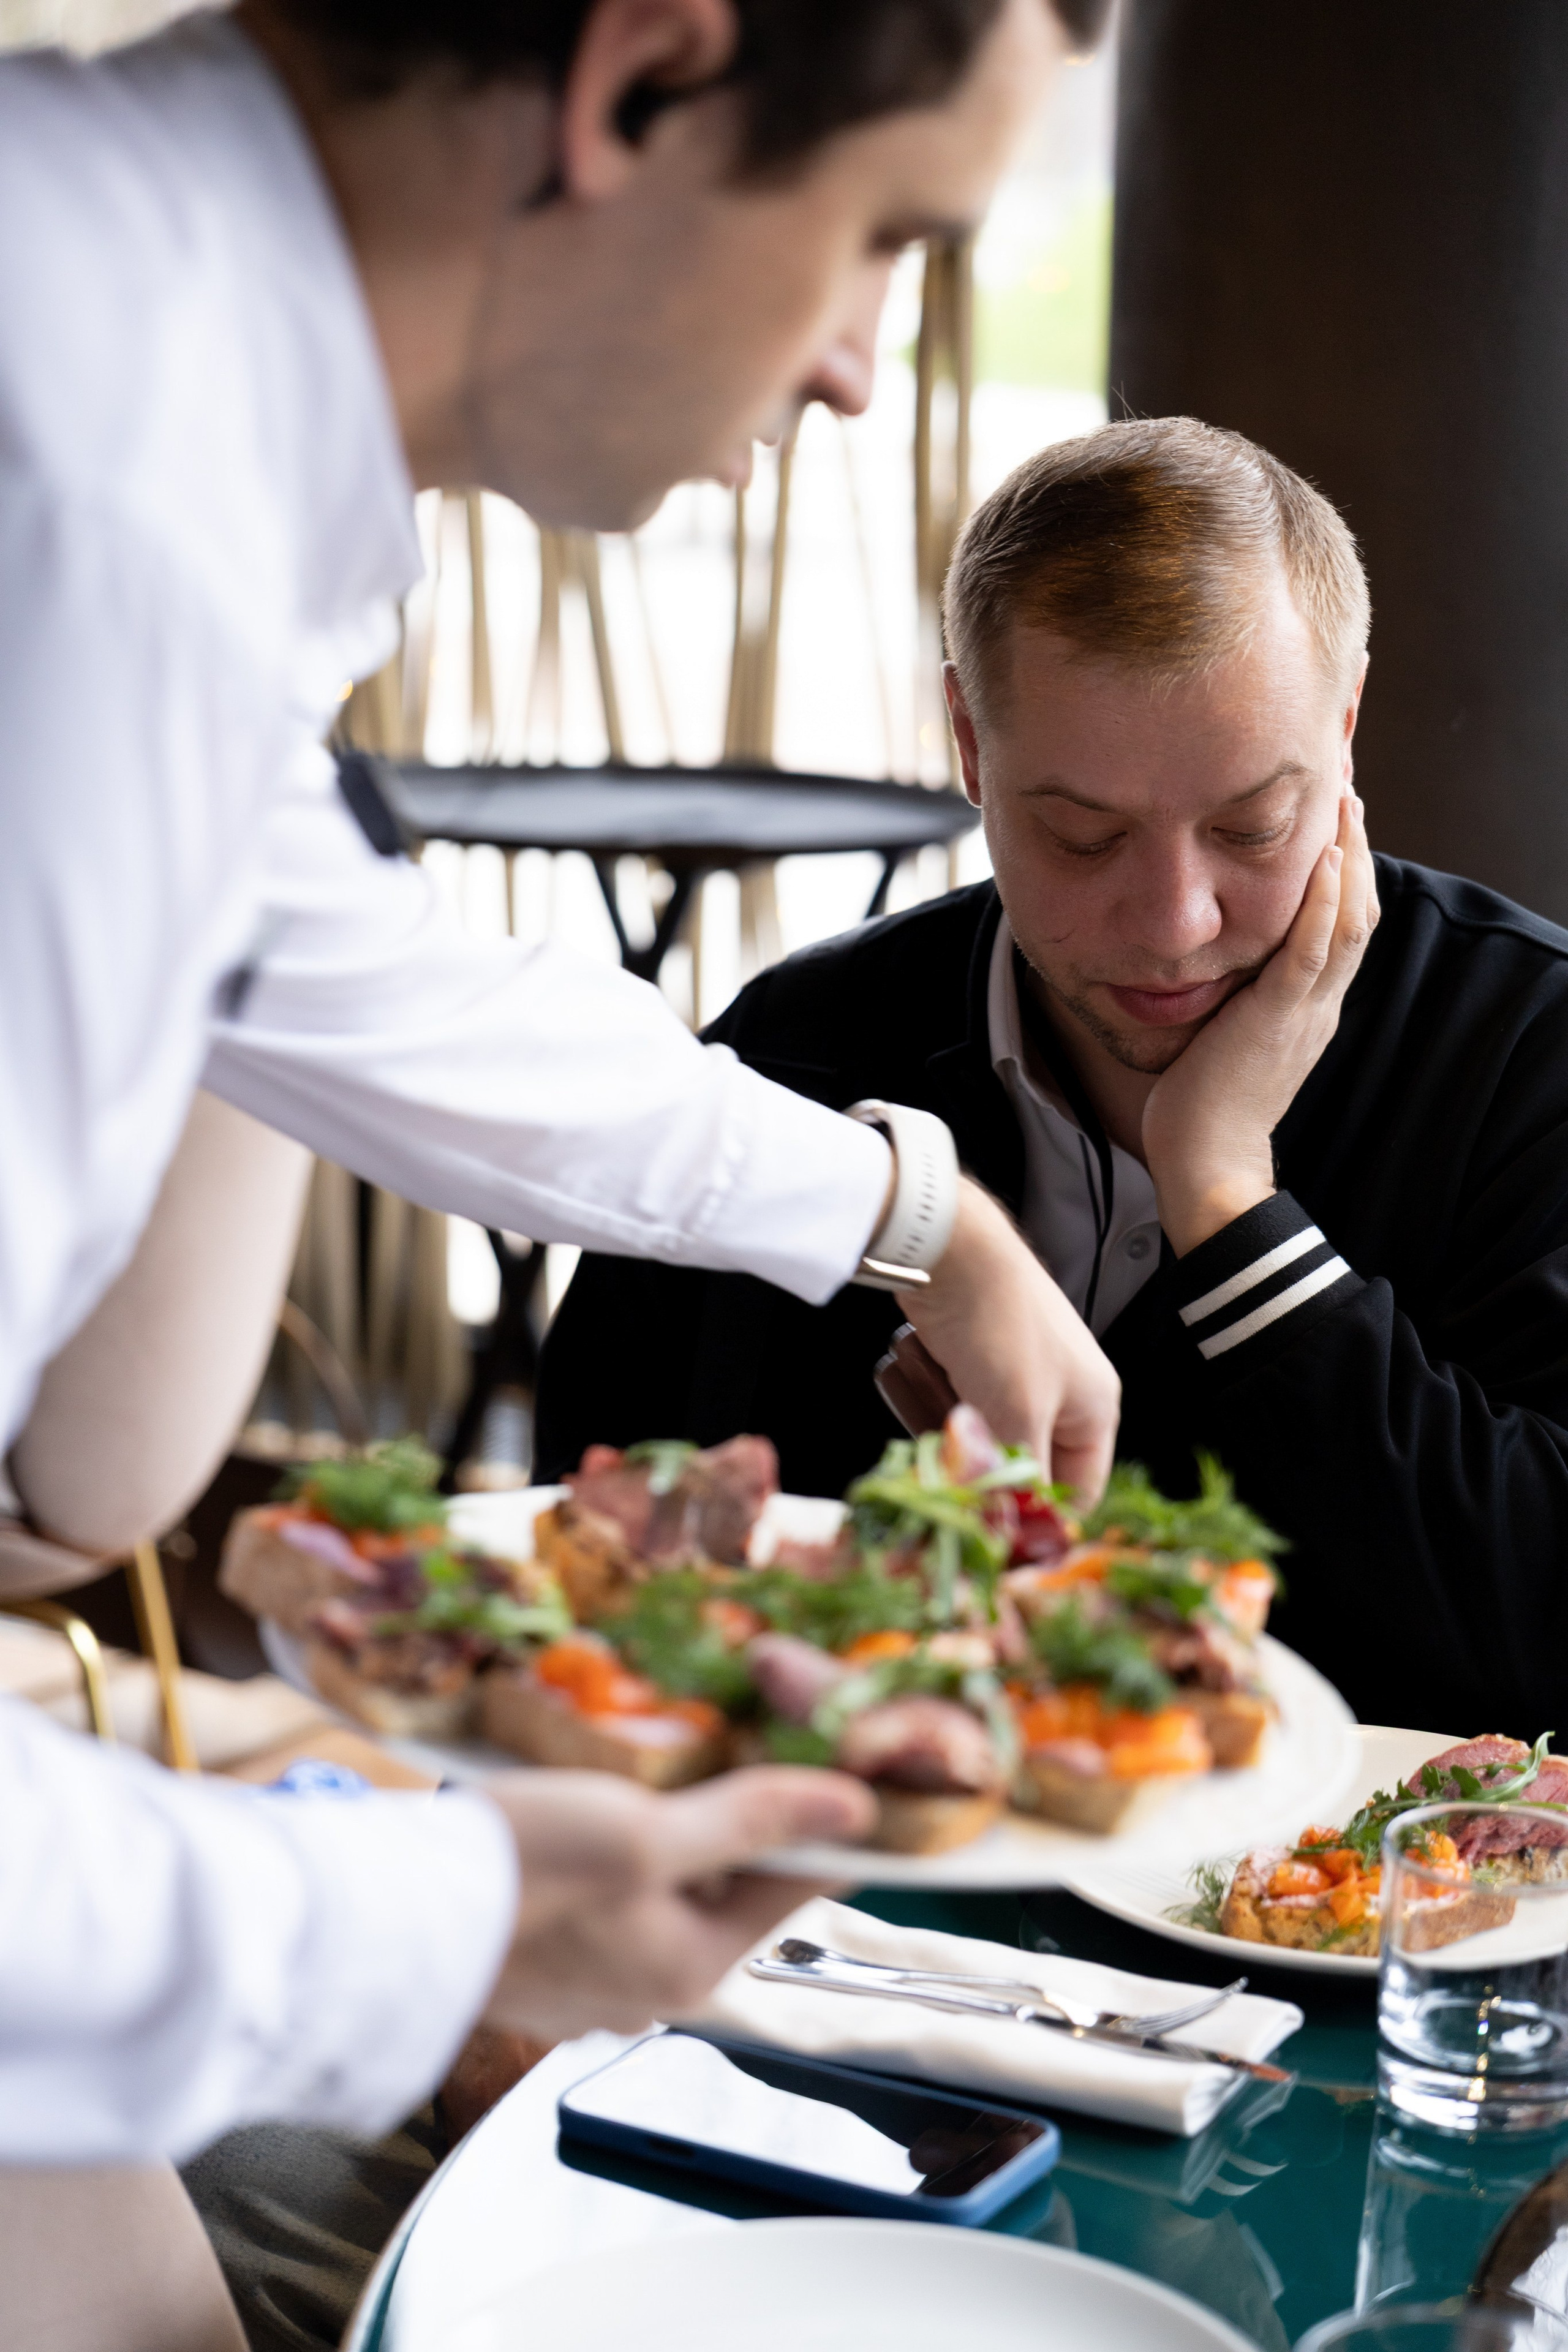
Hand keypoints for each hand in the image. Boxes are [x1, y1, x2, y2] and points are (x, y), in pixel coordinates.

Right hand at [477, 1766, 874, 2040]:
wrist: (379, 1918)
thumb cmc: (511, 1875)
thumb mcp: (643, 1831)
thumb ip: (750, 1820)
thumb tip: (855, 1811)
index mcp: (689, 1967)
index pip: (793, 1885)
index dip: (817, 1815)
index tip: (831, 1758)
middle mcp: (646, 1988)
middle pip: (724, 1884)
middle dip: (727, 1815)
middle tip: (721, 1739)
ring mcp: (587, 1981)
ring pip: (658, 1886)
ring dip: (660, 1827)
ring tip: (641, 1766)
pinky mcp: (538, 1960)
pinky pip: (601, 1897)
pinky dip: (605, 1850)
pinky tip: (577, 1807)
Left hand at [898, 1175, 1119, 1503]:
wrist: (952, 1249)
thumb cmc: (999, 1325)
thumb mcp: (1018, 1414)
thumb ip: (1022, 1477)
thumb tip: (1013, 1532)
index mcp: (1096, 1405)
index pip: (1079, 1490)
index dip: (1041, 1522)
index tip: (999, 1542)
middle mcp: (1066, 1390)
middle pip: (1032, 1464)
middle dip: (995, 1479)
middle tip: (958, 1489)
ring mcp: (1022, 1371)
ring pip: (996, 1437)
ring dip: (967, 1447)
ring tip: (937, 1445)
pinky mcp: (982, 1356)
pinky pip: (969, 1407)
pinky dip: (950, 1416)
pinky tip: (924, 1411)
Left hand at [1143, 793, 1378, 1254]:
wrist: (1206, 1164)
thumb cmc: (1202, 1108)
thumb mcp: (1229, 1038)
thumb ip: (1237, 1000)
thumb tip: (1215, 965)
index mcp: (1308, 1011)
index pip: (1343, 931)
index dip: (1345, 877)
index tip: (1336, 829)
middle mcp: (1318, 1007)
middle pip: (1359, 915)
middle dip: (1356, 852)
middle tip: (1350, 797)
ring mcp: (1303, 1013)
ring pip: (1347, 924)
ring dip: (1348, 861)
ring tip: (1345, 807)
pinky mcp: (1277, 1018)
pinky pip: (1310, 953)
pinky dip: (1320, 905)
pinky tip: (1322, 862)